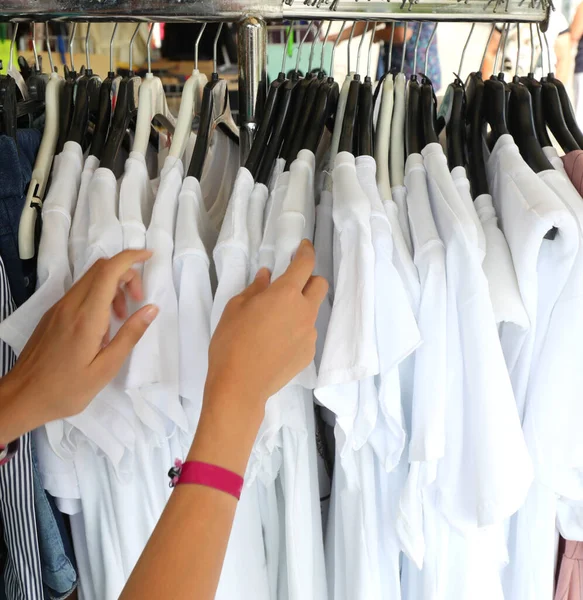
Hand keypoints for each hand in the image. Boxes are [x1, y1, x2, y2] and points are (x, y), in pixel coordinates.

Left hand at [0, 250, 157, 441]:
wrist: (22, 397)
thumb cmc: (67, 389)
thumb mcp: (106, 368)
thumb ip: (130, 335)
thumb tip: (151, 308)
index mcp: (86, 317)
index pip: (109, 271)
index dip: (131, 257)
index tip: (150, 256)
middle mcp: (70, 305)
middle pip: (101, 268)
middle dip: (126, 274)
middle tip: (139, 299)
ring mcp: (58, 308)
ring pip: (90, 280)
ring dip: (113, 287)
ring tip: (122, 319)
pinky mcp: (52, 315)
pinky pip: (80, 293)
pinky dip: (99, 298)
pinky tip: (102, 328)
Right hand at [206, 239, 326, 413]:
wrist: (240, 385)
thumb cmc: (231, 342)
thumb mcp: (235, 309)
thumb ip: (255, 289)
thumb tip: (267, 276)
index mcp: (285, 294)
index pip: (305, 264)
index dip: (306, 252)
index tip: (303, 247)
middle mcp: (303, 311)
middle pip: (320, 284)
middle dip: (309, 279)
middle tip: (289, 285)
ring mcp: (309, 334)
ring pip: (312, 311)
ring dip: (300, 307)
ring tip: (275, 322)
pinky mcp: (308, 353)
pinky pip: (306, 333)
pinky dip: (296, 330)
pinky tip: (276, 343)